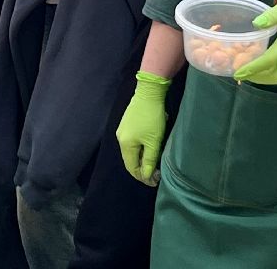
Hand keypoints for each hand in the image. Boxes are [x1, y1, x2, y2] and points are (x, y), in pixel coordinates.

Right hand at [116, 71, 170, 185]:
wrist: (148, 94)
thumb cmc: (152, 119)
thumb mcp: (153, 142)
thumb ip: (149, 160)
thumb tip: (146, 176)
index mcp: (125, 144)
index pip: (131, 167)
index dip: (142, 177)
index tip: (155, 181)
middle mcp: (120, 138)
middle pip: (130, 160)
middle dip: (142, 169)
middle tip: (156, 174)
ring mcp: (122, 130)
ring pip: (131, 151)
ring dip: (141, 159)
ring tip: (154, 163)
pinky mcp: (127, 124)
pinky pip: (132, 143)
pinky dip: (140, 150)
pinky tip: (149, 149)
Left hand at [235, 0, 276, 84]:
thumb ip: (269, 17)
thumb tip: (255, 24)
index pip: (269, 61)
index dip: (253, 69)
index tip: (238, 73)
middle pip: (274, 76)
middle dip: (256, 77)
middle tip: (240, 73)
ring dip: (263, 75)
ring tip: (247, 68)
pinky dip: (271, 70)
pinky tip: (261, 62)